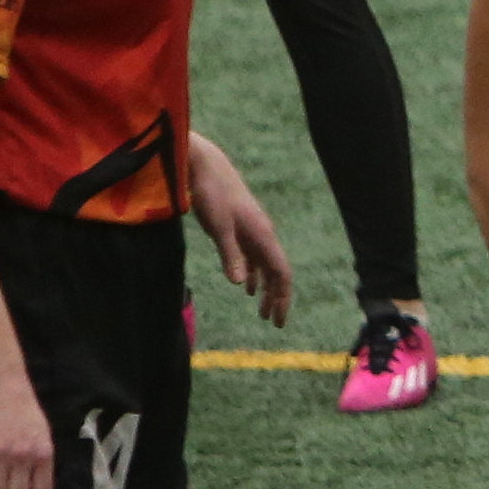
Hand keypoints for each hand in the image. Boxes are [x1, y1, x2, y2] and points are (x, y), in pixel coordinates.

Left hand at [195, 157, 295, 328]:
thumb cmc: (212, 195)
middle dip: (277, 298)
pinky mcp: (241, 228)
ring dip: (266, 288)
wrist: (206, 166)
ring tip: (261, 310)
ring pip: (266, 266)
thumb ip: (231, 255)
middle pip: (277, 272)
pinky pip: (254, 257)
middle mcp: (263, 235)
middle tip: (273, 322)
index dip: (283, 298)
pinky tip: (246, 286)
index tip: (279, 320)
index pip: (281, 273)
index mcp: (263, 236)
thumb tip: (241, 285)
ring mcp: (253, 231)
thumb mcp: (218, 227)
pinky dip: (253, 274)